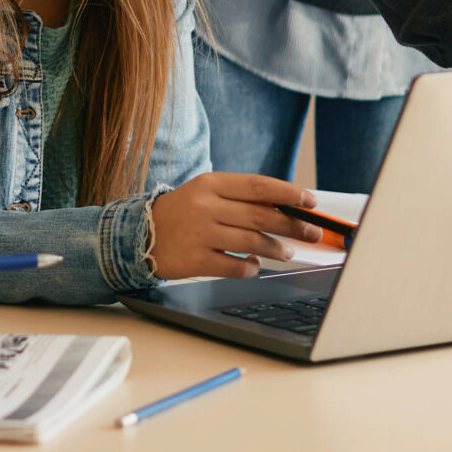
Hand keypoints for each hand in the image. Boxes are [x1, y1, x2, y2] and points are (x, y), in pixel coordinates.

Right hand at [149, 172, 321, 280]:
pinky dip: (251, 267)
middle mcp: (206, 206)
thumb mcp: (206, 193)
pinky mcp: (196, 260)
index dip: (289, 193)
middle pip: (261, 215)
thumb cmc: (181, 213)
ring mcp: (200, 234)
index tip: (310, 202)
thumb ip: (239, 197)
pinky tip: (255, 265)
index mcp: (211, 184)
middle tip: (311, 232)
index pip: (258, 186)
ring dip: (277, 248)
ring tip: (288, 252)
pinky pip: (235, 266)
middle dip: (292, 224)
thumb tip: (283, 206)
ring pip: (252, 241)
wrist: (139, 235)